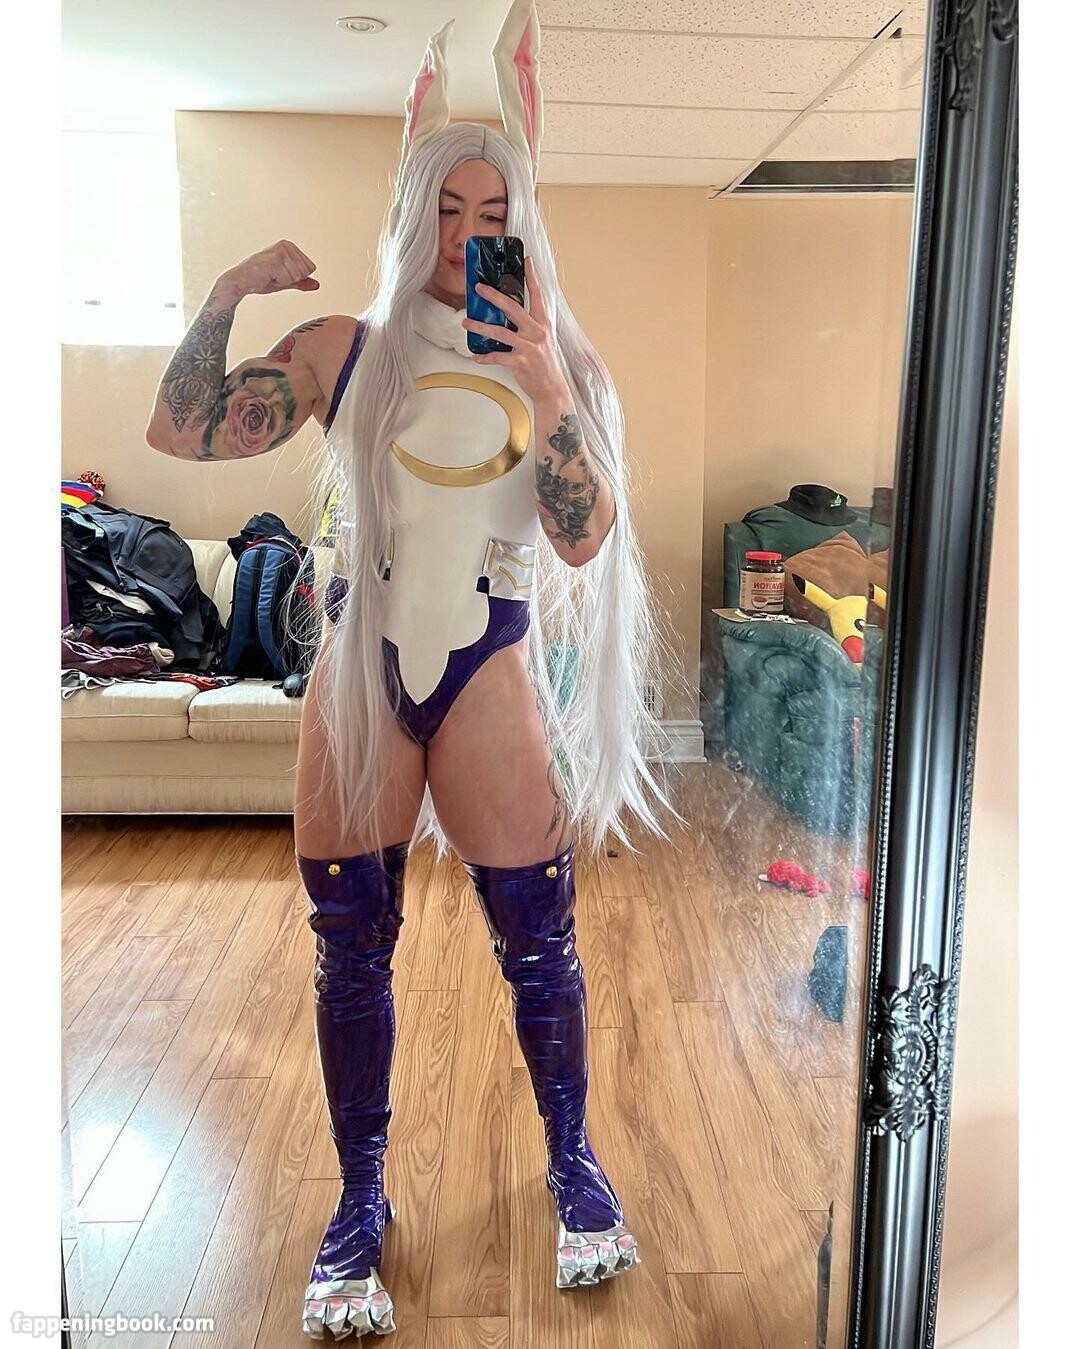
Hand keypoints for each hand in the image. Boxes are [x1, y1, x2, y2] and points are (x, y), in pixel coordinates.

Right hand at [219, 240, 320, 298]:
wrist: (240, 282)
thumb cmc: (260, 280)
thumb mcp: (285, 281)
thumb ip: (301, 282)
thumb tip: (317, 285)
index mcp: (289, 246)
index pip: (310, 268)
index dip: (296, 277)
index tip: (280, 274)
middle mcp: (286, 245)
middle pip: (306, 271)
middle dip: (291, 279)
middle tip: (274, 276)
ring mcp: (280, 250)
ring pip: (298, 276)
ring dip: (284, 281)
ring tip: (269, 276)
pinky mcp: (274, 259)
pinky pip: (288, 279)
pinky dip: (278, 283)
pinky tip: (266, 277)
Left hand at [461, 255, 568, 403]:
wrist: (551, 388)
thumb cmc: (544, 363)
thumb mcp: (541, 339)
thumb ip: (528, 325)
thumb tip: (508, 315)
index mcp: (542, 323)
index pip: (537, 295)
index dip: (531, 277)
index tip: (526, 260)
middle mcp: (536, 332)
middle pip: (513, 308)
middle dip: (494, 296)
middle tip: (479, 288)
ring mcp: (528, 346)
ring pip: (499, 332)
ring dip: (479, 327)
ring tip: (465, 322)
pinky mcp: (520, 362)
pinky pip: (497, 357)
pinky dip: (484, 357)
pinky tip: (474, 356)